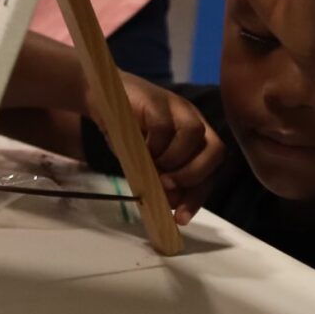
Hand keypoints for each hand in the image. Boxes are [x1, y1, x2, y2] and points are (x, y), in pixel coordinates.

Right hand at [116, 70, 225, 223]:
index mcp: (196, 137)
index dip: (198, 194)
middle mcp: (193, 120)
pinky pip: (164, 126)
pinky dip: (154, 144)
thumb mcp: (145, 159)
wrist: (98, 96)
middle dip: (193, 176)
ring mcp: (177, 107)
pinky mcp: (156, 100)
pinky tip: (140, 149)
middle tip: (167, 187)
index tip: (180, 217)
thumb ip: (160, 177)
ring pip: (193, 135)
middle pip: (215, 150)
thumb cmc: (125, 129)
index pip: (211, 169)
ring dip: (173, 160)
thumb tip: (170, 202)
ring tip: (152, 166)